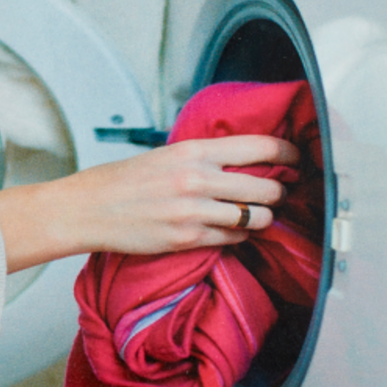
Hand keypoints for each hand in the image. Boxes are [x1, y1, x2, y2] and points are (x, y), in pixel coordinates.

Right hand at [0, 135, 299, 272]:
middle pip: (264, 187)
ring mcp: (193, 212)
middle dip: (280, 191)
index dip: (285, 151)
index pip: (257, 147)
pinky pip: (232, 240)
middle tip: (282, 191)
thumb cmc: (125, 180)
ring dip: (264, 218)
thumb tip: (239, 160)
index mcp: (193, 151)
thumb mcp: (166, 155)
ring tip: (261, 215)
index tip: (296, 156)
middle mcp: (197, 180)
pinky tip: (236, 231)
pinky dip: (240, 236)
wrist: (90, 208)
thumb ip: (202, 157)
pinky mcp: (187, 240)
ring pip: (254, 218)